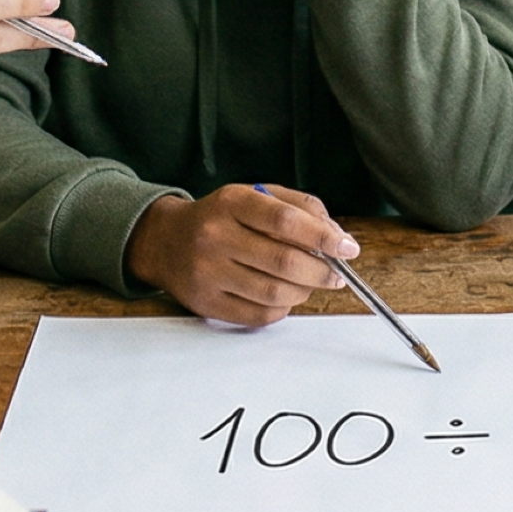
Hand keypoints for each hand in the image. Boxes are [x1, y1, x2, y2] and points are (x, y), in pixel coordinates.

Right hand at [126, 183, 354, 325]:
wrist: (164, 241)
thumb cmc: (221, 217)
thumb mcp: (256, 195)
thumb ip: (300, 207)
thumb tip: (337, 236)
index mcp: (232, 202)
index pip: (285, 221)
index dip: (323, 236)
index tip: (348, 248)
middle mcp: (216, 237)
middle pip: (284, 262)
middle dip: (322, 271)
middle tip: (336, 273)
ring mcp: (208, 273)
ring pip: (275, 293)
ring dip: (304, 291)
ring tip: (308, 282)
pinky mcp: (206, 303)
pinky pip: (259, 316)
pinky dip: (282, 308)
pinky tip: (283, 295)